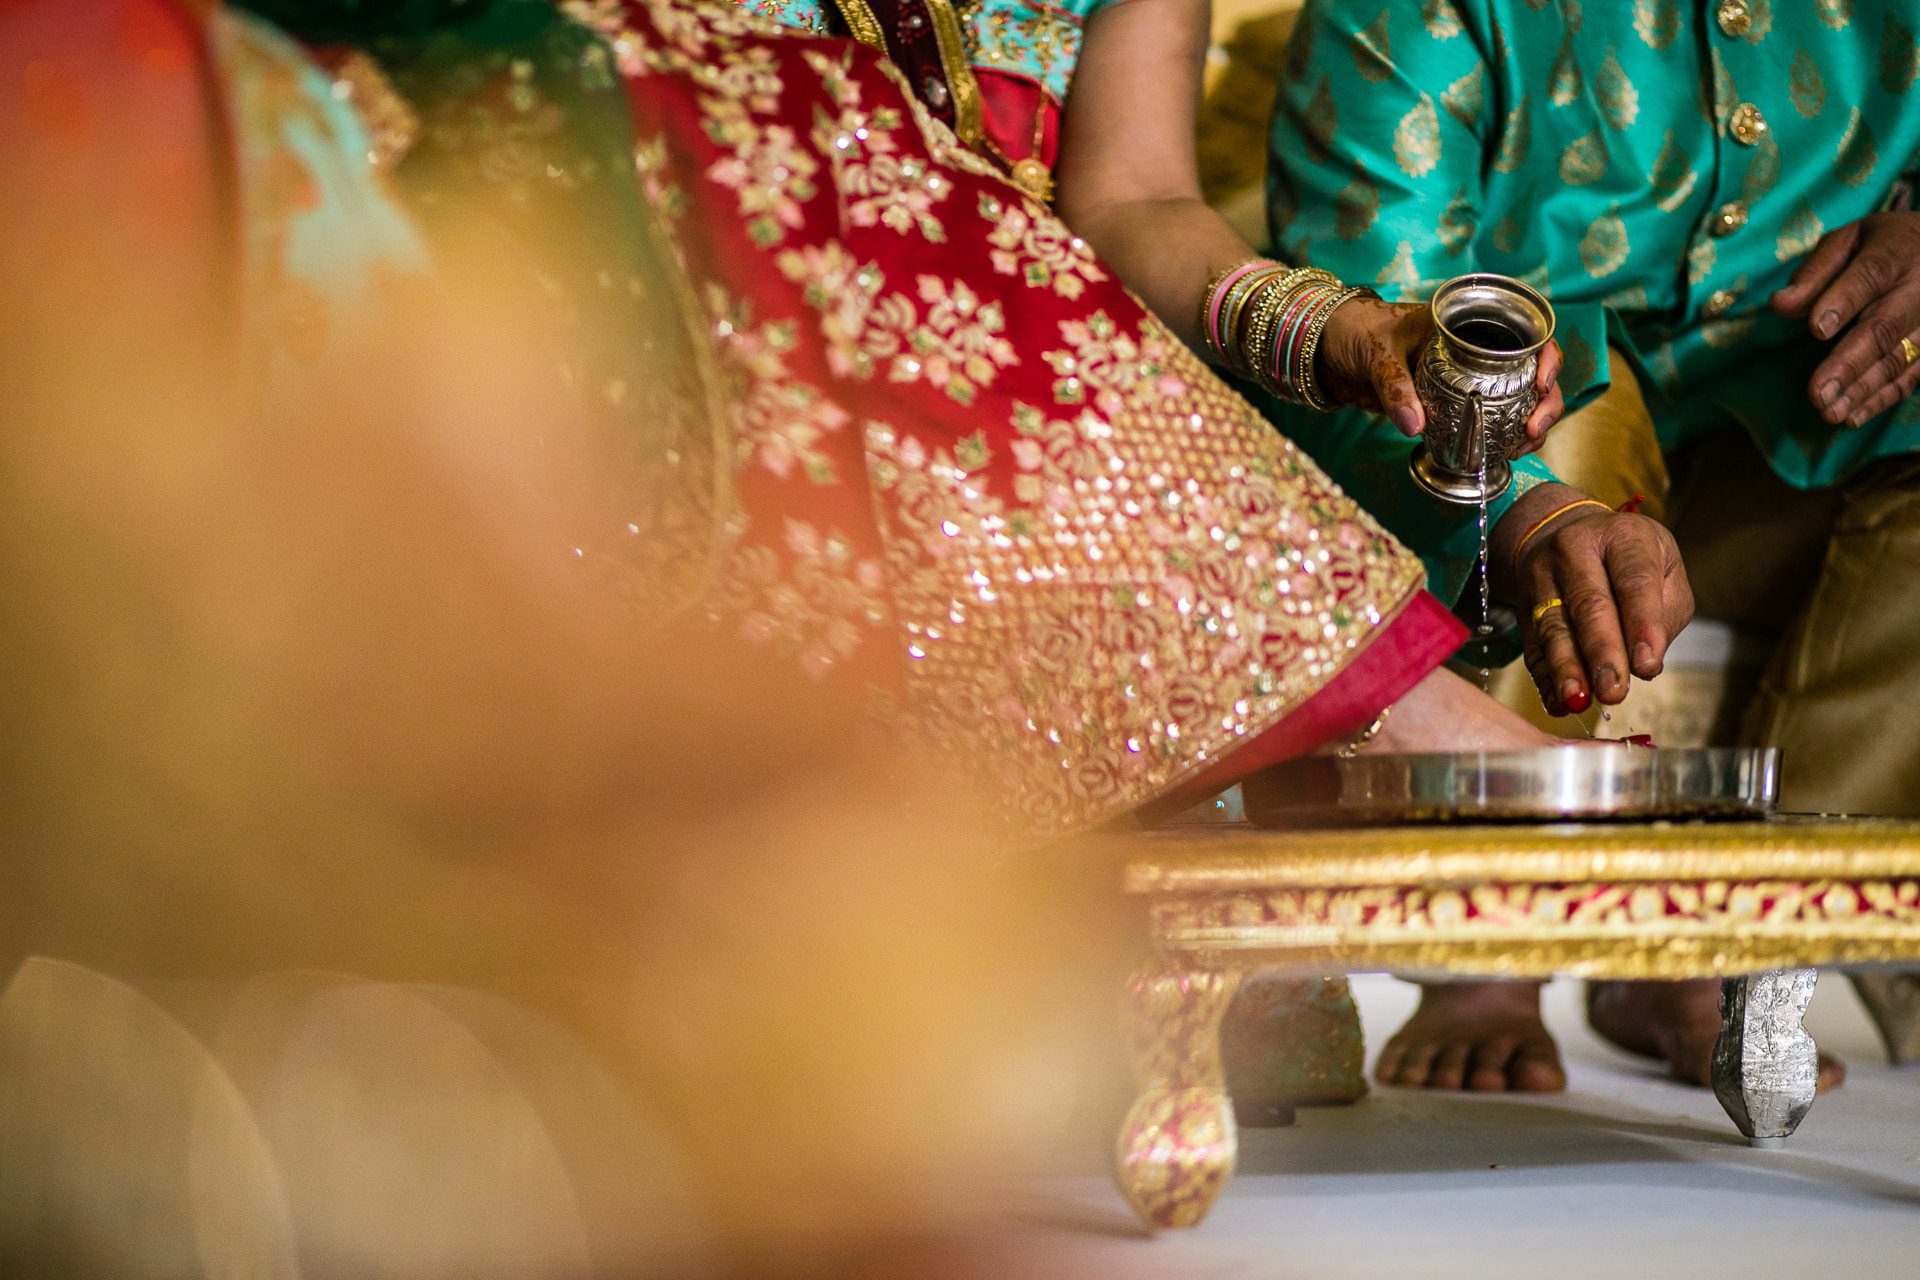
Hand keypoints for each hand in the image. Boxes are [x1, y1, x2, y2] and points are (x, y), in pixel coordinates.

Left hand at [1317, 295, 1565, 448]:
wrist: (1327, 350)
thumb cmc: (1356, 332)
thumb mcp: (1376, 353)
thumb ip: (1394, 387)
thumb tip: (1415, 426)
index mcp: (1467, 322)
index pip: (1526, 332)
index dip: (1546, 355)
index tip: (1542, 381)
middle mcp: (1477, 349)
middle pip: (1531, 372)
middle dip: (1545, 402)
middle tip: (1532, 430)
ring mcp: (1468, 378)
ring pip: (1516, 400)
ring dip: (1527, 424)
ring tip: (1521, 447)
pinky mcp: (1452, 403)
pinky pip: (1485, 420)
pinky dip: (1499, 437)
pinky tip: (1502, 453)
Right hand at [1490, 484, 1693, 713]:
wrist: (1568, 533)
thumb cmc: (1631, 561)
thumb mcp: (1664, 569)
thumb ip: (1665, 615)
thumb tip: (1645, 666)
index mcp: (1623, 536)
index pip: (1634, 580)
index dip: (1641, 624)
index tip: (1647, 666)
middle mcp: (1575, 549)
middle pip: (1589, 605)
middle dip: (1602, 652)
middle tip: (1614, 691)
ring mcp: (1542, 576)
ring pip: (1554, 627)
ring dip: (1566, 668)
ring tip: (1580, 700)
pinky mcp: (1524, 605)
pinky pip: (1532, 645)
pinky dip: (1544, 677)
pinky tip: (1557, 702)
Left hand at [1771, 211, 1919, 427]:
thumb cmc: (1881, 245)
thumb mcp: (1848, 241)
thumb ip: (1816, 271)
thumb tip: (1780, 304)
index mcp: (1895, 252)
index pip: (1869, 276)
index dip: (1843, 302)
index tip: (1817, 328)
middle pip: (1884, 328)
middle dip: (1849, 363)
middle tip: (1817, 394)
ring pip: (1900, 358)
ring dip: (1862, 390)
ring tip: (1829, 412)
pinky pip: (1912, 376)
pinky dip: (1882, 398)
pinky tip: (1853, 416)